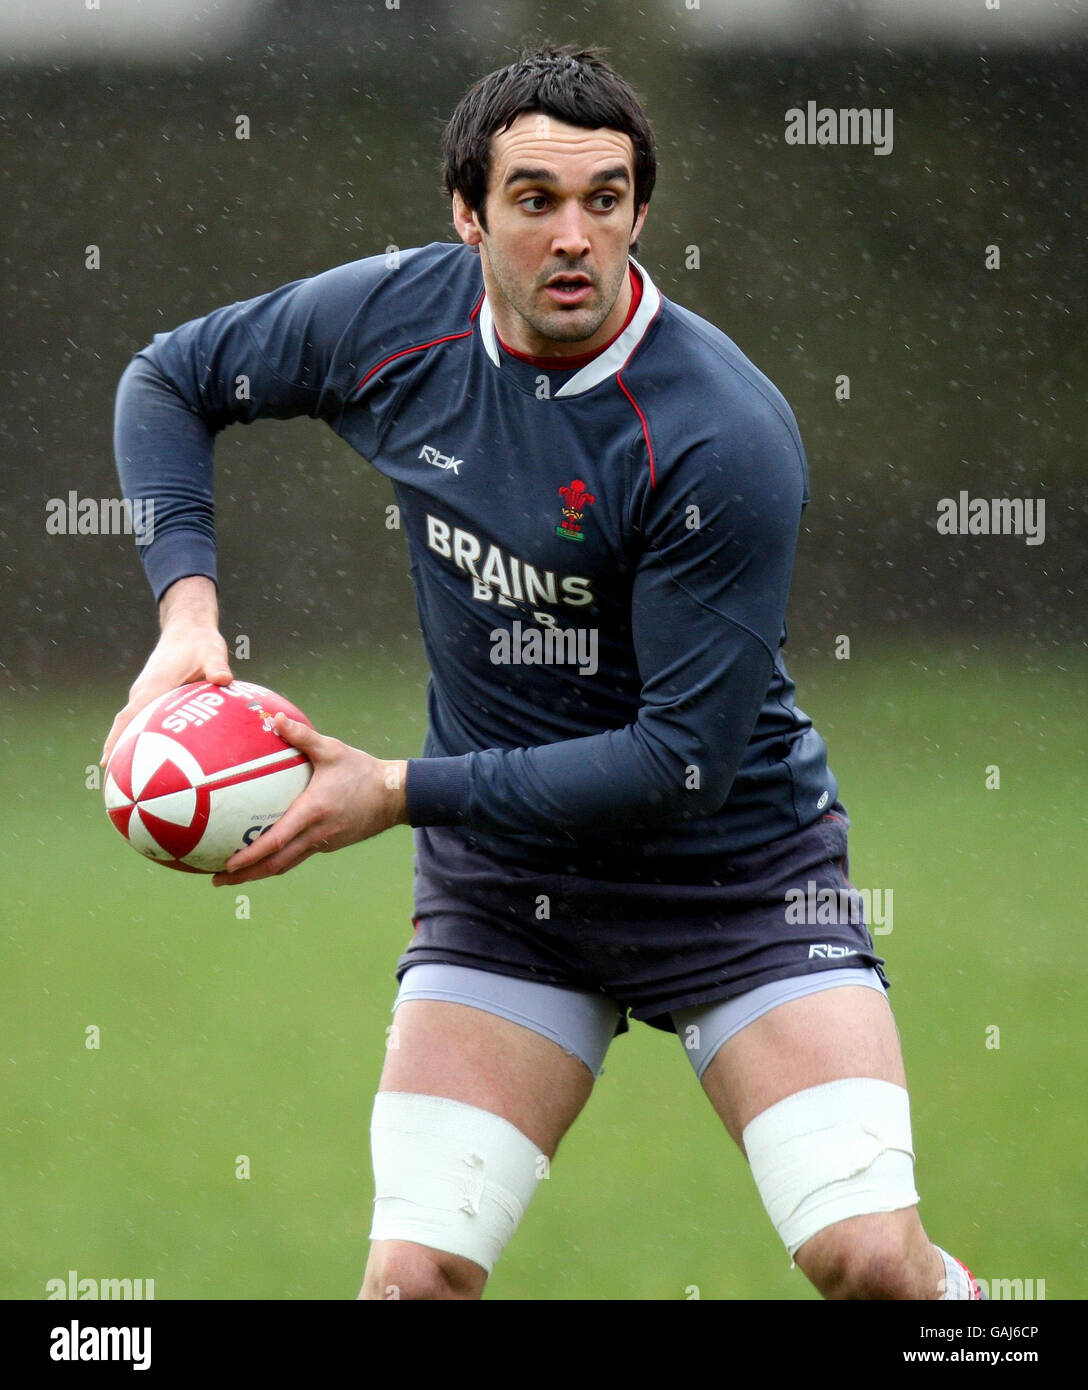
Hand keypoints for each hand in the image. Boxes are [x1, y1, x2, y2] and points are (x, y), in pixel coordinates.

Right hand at [100, 625, 232, 766]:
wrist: (188, 629)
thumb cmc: (200, 642)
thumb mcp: (212, 652)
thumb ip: (217, 666)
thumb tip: (224, 678)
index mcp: (154, 686)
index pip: (129, 717)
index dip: (116, 740)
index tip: (107, 764)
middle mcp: (144, 691)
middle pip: (123, 726)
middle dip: (116, 752)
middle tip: (113, 784)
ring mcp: (146, 693)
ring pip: (131, 724)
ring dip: (127, 746)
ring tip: (127, 779)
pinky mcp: (154, 694)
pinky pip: (143, 719)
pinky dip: (142, 737)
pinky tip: (154, 758)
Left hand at [211, 713, 408, 885]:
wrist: (394, 796)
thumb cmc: (363, 771)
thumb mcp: (332, 750)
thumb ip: (302, 736)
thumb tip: (274, 718)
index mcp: (313, 813)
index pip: (277, 841)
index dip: (251, 856)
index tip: (227, 864)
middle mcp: (317, 834)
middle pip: (276, 864)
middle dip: (245, 875)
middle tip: (216, 879)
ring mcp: (324, 842)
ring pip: (286, 864)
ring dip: (258, 873)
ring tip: (233, 875)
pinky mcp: (329, 843)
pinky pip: (297, 855)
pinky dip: (276, 860)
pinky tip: (264, 854)